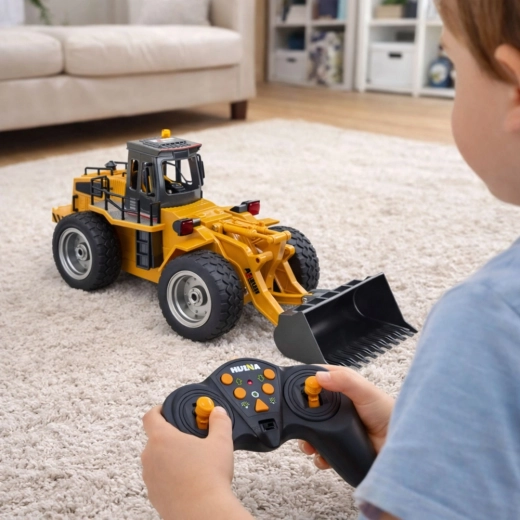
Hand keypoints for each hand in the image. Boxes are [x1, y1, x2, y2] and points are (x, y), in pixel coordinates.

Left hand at [141, 405, 252, 519]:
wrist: (203, 513)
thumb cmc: (208, 478)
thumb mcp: (221, 442)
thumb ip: (219, 422)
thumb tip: (218, 413)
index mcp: (162, 439)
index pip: (151, 416)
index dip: (159, 410)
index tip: (167, 410)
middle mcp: (150, 457)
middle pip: (155, 439)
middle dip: (171, 436)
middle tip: (190, 438)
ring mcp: (150, 478)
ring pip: (156, 460)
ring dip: (170, 457)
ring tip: (192, 460)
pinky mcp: (154, 496)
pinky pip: (159, 478)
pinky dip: (170, 475)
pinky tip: (189, 479)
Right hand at [299, 366, 393, 469]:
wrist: (400, 447)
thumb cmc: (389, 414)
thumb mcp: (366, 392)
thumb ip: (344, 381)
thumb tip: (320, 376)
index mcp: (342, 388)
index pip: (318, 379)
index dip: (307, 383)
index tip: (299, 390)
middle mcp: (338, 407)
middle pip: (310, 406)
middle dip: (302, 415)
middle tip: (300, 421)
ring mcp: (337, 427)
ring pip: (312, 430)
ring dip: (307, 438)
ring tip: (309, 445)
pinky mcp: (339, 445)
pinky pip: (321, 450)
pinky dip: (318, 455)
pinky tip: (322, 456)